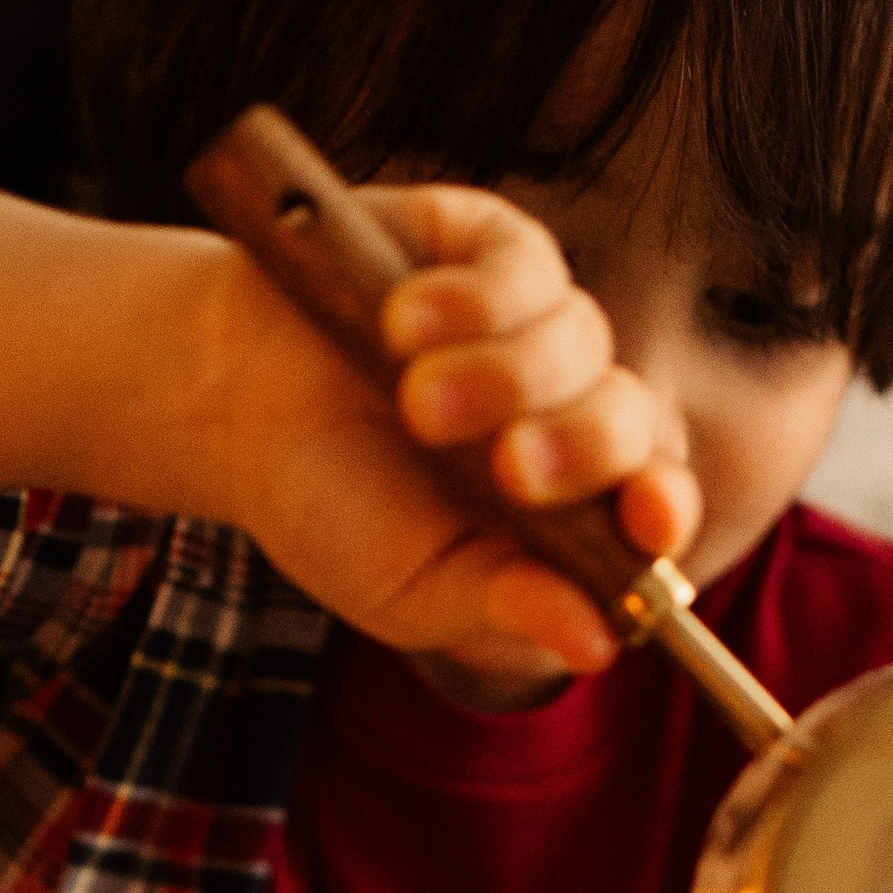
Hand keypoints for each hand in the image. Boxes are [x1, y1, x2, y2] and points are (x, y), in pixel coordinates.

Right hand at [183, 184, 699, 692]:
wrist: (226, 405)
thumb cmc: (329, 508)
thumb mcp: (412, 587)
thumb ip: (503, 609)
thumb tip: (599, 645)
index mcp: (571, 503)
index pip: (655, 501)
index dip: (665, 506)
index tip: (651, 518)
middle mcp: (569, 406)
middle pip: (631, 416)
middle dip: (581, 446)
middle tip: (510, 470)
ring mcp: (537, 321)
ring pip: (580, 338)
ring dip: (504, 378)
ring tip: (413, 404)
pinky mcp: (488, 246)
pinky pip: (524, 266)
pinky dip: (472, 301)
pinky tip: (403, 323)